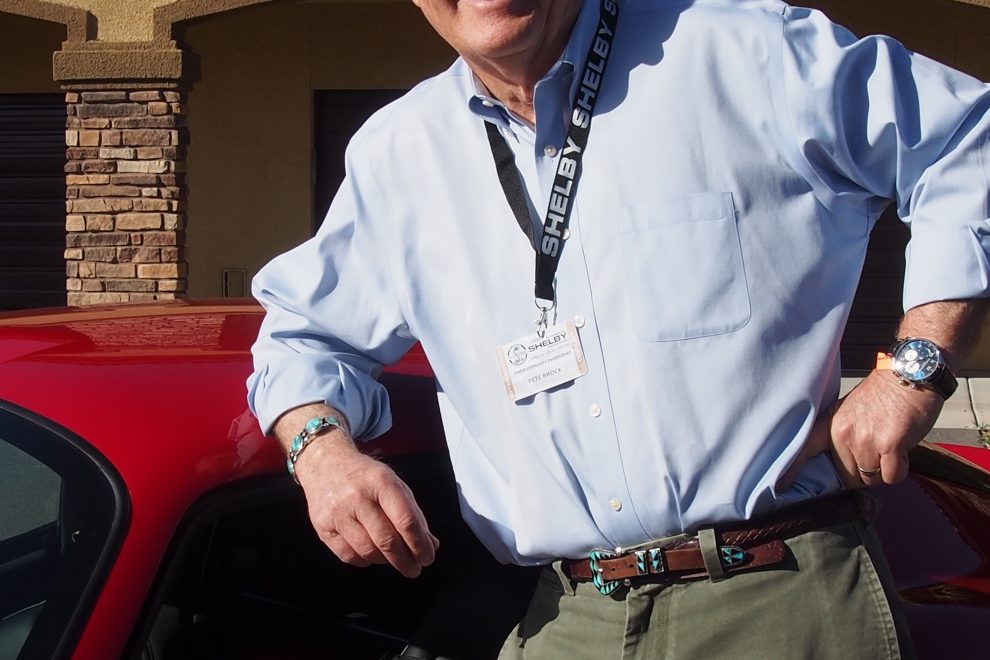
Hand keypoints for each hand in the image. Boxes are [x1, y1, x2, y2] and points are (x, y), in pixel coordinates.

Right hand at [294, 432, 439, 577]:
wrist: (325, 463)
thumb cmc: (365, 477)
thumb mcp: (393, 484)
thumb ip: (413, 513)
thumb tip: (431, 544)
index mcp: (381, 482)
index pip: (406, 520)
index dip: (420, 544)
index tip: (427, 557)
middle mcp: (358, 496)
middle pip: (387, 540)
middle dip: (405, 561)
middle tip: (414, 569)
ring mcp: (338, 512)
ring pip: (368, 551)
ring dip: (386, 561)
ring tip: (393, 559)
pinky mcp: (322, 527)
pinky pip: (348, 556)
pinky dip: (365, 561)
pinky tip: (372, 554)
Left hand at [780, 370, 943, 488]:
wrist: (910, 376)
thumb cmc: (882, 395)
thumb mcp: (848, 410)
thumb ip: (839, 435)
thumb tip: (840, 464)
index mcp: (829, 424)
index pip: (804, 450)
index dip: (791, 471)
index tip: (781, 487)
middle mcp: (842, 434)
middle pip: (847, 476)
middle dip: (861, 472)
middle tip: (875, 450)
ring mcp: (865, 440)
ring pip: (870, 478)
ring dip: (882, 470)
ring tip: (888, 446)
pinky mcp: (889, 446)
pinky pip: (891, 477)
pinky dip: (898, 470)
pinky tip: (900, 450)